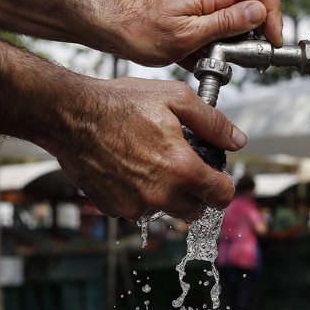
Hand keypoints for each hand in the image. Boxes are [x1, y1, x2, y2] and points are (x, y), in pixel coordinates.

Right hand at [52, 77, 245, 220]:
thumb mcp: (176, 99)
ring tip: (153, 163)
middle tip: (185, 166)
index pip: (222, 196)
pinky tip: (131, 169)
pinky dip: (141, 196)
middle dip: (197, 191)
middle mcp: (161, 195)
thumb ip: (213, 123)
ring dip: (169, 194)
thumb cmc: (121, 104)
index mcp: (182, 169)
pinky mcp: (114, 209)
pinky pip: (139, 209)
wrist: (71, 115)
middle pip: (196, 209)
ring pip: (167, 211)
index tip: (216, 174)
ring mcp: (135, 205)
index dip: (223, 183)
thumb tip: (238, 140)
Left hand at [111, 0, 281, 68]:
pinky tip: (206, 59)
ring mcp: (209, 8)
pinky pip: (223, 33)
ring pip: (242, 24)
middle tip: (245, 56)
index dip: (273, 14)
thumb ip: (227, 22)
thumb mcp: (189, 33)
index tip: (268, 40)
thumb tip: (258, 12)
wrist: (117, 30)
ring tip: (221, 59)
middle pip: (257, 6)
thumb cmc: (143, 30)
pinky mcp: (201, 20)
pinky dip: (220, 50)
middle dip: (258, 34)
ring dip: (237, 46)